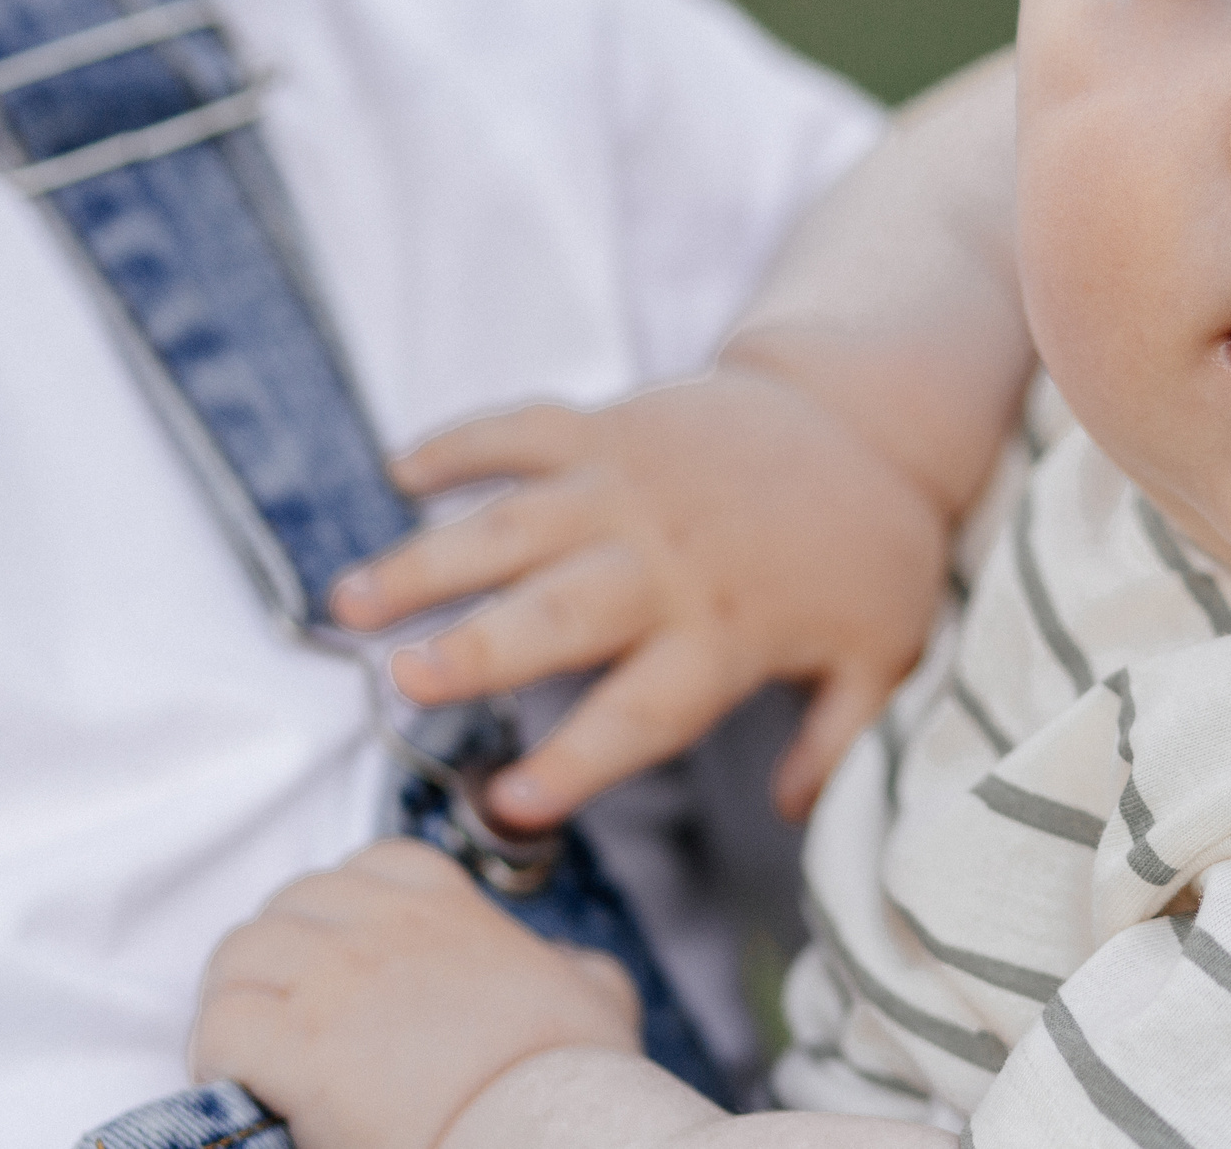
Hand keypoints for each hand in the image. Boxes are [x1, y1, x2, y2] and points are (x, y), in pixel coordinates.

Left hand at [192, 841, 638, 1148]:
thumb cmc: (574, 1074)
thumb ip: (574, 963)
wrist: (543, 1131)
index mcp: (449, 907)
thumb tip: (566, 965)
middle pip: (287, 907)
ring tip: (253, 1055)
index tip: (343, 959)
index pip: (366, 867)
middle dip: (279, 958)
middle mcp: (385, 927)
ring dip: (237, 1003)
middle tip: (289, 1017)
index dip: (341, 910)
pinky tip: (244, 1089)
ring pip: (239, 957)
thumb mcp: (599, 994)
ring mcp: (336, 980)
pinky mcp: (297, 1048)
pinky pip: (219, 1027)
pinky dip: (217, 1056)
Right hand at [330, 366, 950, 827]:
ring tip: (348, 602)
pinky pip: (523, 429)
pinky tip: (394, 476)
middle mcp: (667, 561)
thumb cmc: (869, 551)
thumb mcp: (882, 654)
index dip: (578, 763)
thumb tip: (795, 814)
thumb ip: (838, 740)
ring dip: (429, 559)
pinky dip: (457, 445)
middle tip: (404, 682)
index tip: (511, 808)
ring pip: (515, 524)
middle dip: (480, 647)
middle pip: (560, 613)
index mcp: (727, 631)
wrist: (871, 417)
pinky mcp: (613, 426)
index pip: (643, 711)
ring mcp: (631, 486)